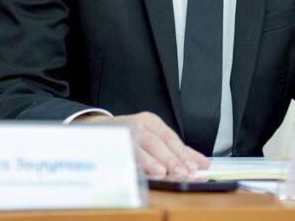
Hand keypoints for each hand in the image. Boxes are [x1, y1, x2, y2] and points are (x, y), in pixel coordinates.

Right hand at [76, 111, 208, 178]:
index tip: (196, 166)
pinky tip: (139, 173)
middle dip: (171, 159)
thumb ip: (174, 150)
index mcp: (150, 121)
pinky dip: (132, 164)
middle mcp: (137, 124)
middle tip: (183, 172)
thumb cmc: (129, 135)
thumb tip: (199, 164)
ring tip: (162, 173)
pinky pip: (122, 154)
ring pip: (139, 148)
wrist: (95, 128)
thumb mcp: (151, 136)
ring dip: (151, 162)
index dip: (184, 152)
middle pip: (157, 142)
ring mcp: (122, 133)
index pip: (170, 138)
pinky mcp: (110, 143)